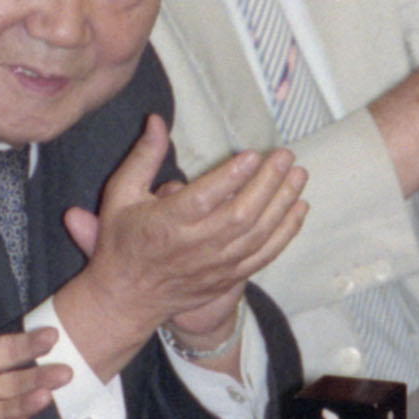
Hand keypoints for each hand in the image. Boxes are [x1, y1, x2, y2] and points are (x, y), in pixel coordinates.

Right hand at [57, 117, 304, 380]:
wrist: (126, 298)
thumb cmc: (122, 242)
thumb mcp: (120, 195)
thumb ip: (143, 158)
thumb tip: (157, 120)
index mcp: (167, 223)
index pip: (206, 198)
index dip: (232, 176)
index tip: (253, 155)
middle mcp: (195, 245)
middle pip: (241, 214)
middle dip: (269, 182)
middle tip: (285, 156)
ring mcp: (215, 265)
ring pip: (259, 233)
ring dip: (283, 203)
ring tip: (299, 175)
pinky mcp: (228, 277)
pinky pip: (265, 254)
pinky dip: (286, 232)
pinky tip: (298, 209)